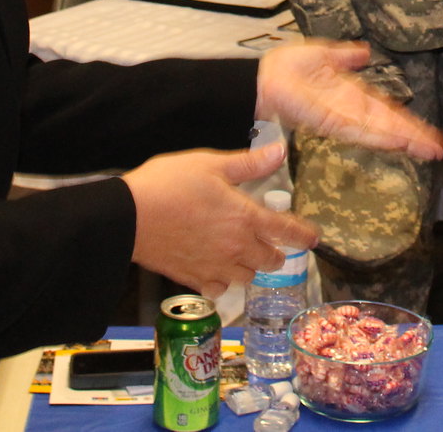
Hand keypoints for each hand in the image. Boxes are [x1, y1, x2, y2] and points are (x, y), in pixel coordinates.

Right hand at [122, 142, 316, 298]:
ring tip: (241, 252)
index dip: (304, 236)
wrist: (129, 217)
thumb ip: (248, 163)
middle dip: (276, 251)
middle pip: (271, 260)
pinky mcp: (193, 279)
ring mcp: (215, 267)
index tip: (313, 238)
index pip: (287, 231)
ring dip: (250, 266)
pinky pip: (219, 289)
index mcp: (245, 217)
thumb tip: (280, 152)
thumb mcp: (211, 164)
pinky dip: (222, 282)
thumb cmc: (169, 184)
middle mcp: (236, 247)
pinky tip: (216, 269)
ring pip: (247, 276)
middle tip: (270, 241)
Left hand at [256, 42, 442, 160]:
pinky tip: (399, 140)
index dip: (408, 122)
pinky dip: (379, 135)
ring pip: (380, 132)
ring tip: (429, 150)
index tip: (429, 134)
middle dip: (414, 137)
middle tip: (439, 150)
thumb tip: (365, 52)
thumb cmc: (286, 68)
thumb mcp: (324, 55)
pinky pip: (359, 129)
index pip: (386, 112)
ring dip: (404, 140)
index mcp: (351, 96)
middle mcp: (350, 112)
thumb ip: (346, 56)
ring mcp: (342, 119)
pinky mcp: (331, 122)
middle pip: (389, 126)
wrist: (262, 79)